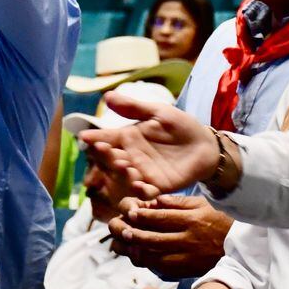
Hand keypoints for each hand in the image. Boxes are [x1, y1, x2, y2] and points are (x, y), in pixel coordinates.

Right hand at [78, 90, 218, 198]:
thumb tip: (107, 96)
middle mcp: (131, 156)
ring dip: (121, 172)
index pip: (107, 138)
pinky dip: (140, 190)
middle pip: (112, 158)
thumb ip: (133, 108)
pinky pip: (145, 191)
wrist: (205, 145)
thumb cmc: (181, 126)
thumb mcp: (158, 112)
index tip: (84, 137)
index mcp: (129, 138)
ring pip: (126, 175)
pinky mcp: (158, 186)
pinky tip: (138, 183)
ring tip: (121, 163)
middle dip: (106, 155)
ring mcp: (143, 172)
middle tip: (103, 149)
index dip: (95, 138)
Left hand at [107, 195, 232, 279]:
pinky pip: (165, 269)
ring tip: (128, 247)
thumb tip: (155, 200)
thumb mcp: (201, 204)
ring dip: (140, 253)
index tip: (131, 213)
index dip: (144, 216)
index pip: (163, 218)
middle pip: (156, 239)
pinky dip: (151, 265)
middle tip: (124, 232)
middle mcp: (189, 239)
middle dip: (136, 236)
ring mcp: (189, 257)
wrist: (236, 246)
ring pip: (158, 257)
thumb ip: (177, 202)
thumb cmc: (217, 220)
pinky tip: (141, 259)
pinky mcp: (189, 270)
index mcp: (192, 220)